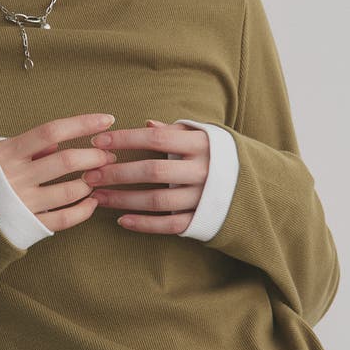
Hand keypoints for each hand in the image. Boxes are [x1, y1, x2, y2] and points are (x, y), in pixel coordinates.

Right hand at [0, 113, 118, 232]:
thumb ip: (29, 147)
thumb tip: (60, 141)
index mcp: (9, 152)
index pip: (51, 131)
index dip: (82, 123)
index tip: (106, 119)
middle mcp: (17, 176)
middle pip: (66, 161)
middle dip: (94, 156)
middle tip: (108, 154)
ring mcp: (23, 202)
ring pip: (69, 191)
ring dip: (91, 183)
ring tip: (97, 178)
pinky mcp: (28, 224)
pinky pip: (64, 219)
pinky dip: (83, 211)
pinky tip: (91, 202)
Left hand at [82, 119, 209, 233]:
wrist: (260, 187)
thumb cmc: (221, 156)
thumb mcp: (204, 137)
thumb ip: (175, 132)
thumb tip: (146, 125)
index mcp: (201, 144)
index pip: (157, 140)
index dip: (126, 140)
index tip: (98, 142)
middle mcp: (203, 170)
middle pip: (153, 171)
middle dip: (117, 173)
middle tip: (89, 174)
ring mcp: (203, 197)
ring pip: (157, 200)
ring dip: (123, 199)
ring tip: (97, 197)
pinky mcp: (203, 220)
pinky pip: (170, 224)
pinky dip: (145, 224)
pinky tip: (121, 220)